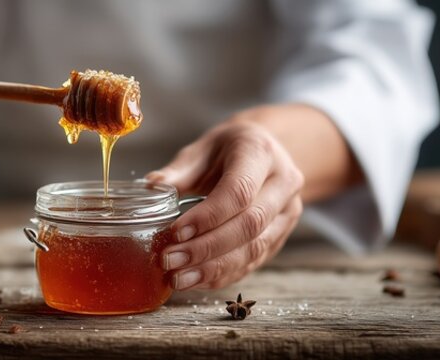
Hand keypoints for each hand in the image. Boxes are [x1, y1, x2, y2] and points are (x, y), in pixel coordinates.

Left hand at [146, 107, 306, 289]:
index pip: (239, 191)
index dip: (207, 216)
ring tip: (179, 277)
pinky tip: (196, 280)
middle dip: (207, 248)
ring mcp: (287, 213)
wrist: (264, 153)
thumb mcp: (202, 149)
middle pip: (250, 225)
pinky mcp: (281, 236)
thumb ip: (179, 172)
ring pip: (254, 249)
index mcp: (261, 153)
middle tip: (171, 259)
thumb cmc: (227, 149)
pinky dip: (223, 275)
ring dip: (214, 268)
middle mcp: (283, 183)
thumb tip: (152, 188)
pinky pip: (254, 262)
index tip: (175, 232)